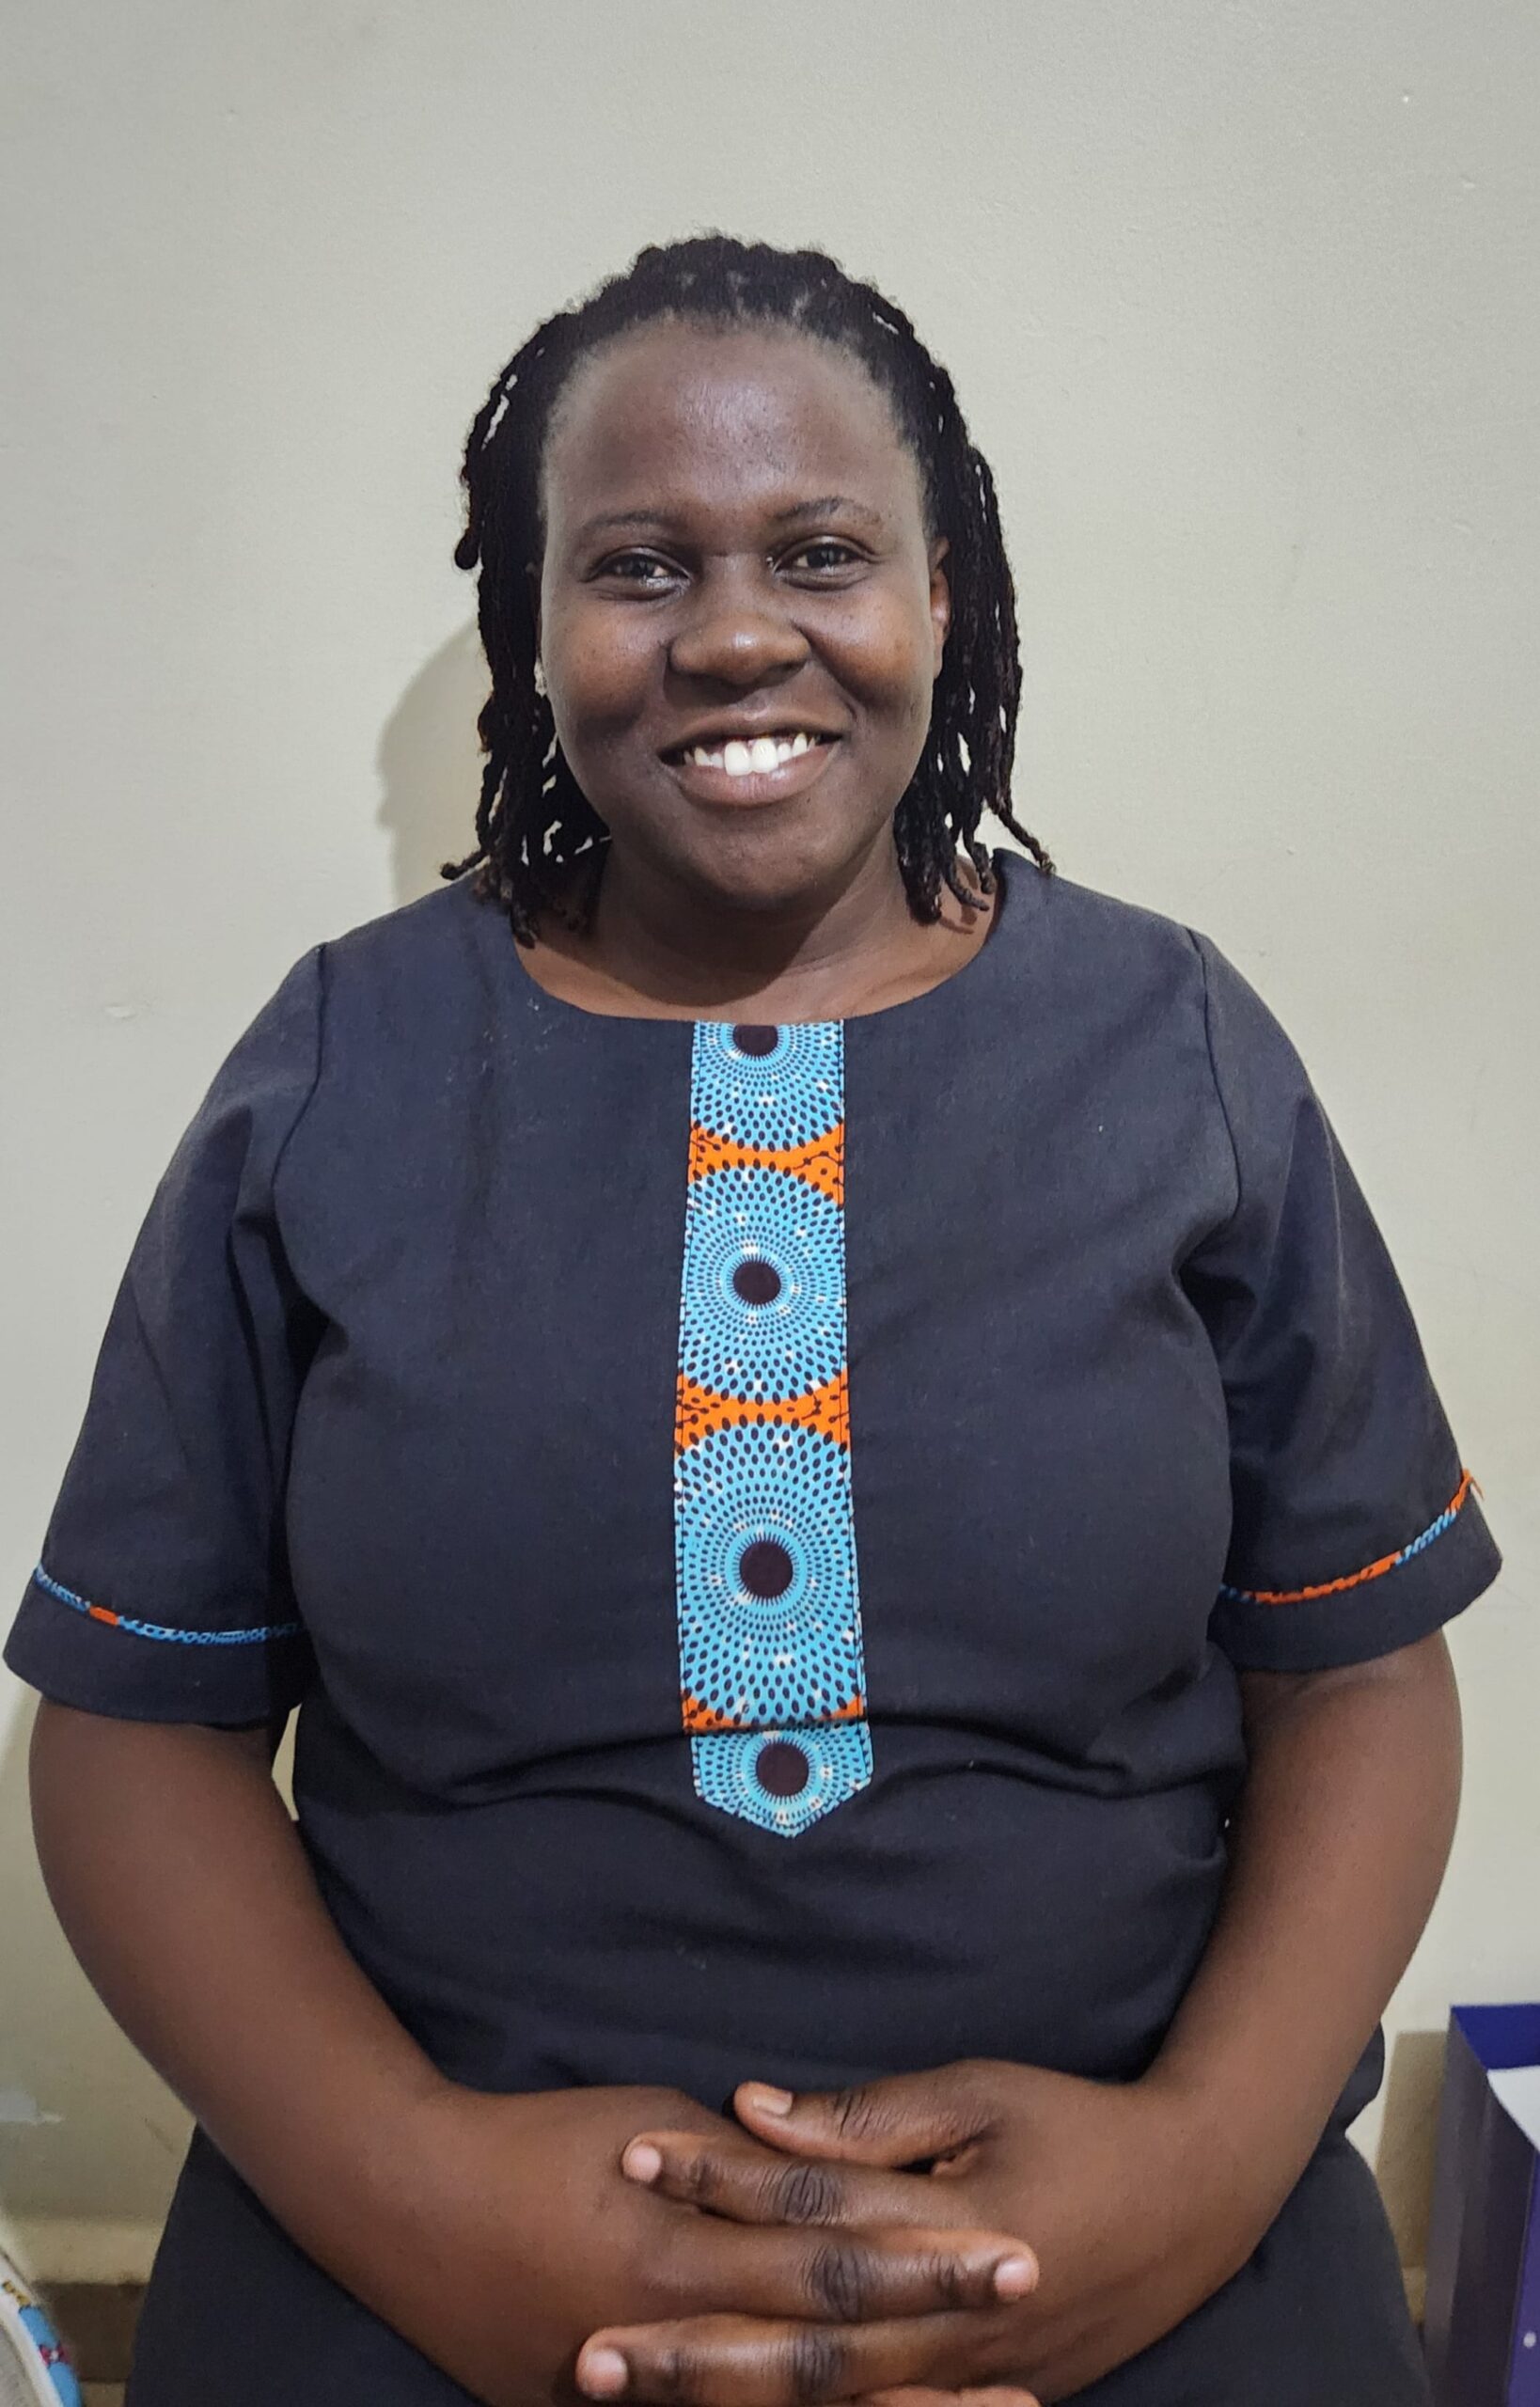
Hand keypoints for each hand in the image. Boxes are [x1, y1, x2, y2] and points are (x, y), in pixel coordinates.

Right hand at [366, 2080, 1041, 2406]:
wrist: (411, 2204)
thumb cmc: (539, 2141)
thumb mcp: (652, 2120)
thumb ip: (741, 2166)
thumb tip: (820, 2168)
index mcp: (693, 2244)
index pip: (839, 2255)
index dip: (930, 2258)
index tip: (1017, 2251)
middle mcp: (681, 2331)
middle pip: (835, 2352)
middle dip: (940, 2349)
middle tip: (1037, 2344)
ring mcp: (651, 2397)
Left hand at [582, 2060, 1270, 2403]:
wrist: (1192, 2205)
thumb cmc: (1077, 2127)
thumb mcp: (979, 2093)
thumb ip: (867, 2119)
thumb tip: (757, 2108)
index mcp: (944, 2234)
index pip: (806, 2211)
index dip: (717, 2181)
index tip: (632, 2157)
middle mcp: (943, 2329)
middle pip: (795, 2347)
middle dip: (687, 2353)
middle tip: (587, 2354)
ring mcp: (956, 2382)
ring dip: (720, 2402)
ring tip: (625, 2395)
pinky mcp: (967, 2403)